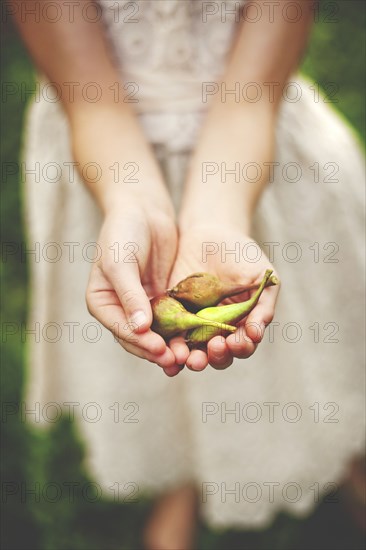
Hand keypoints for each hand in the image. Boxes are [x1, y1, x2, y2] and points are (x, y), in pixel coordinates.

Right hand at [86, 196, 182, 373]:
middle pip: (139, 338)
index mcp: (102, 303)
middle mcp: (121, 309)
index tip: (160, 350)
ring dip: (172, 347)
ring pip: (158, 334)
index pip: (121, 330)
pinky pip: (173, 320)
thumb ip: (129, 295)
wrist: (143, 209)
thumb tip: (140, 328)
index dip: (141, 342)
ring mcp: (143, 306)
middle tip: (179, 362)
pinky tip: (198, 341)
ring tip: (190, 359)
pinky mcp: (163, 299)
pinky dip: (183, 332)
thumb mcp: (121, 262)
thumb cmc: (123, 231)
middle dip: (158, 351)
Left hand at [167, 223, 279, 372]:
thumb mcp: (258, 273)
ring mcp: (194, 325)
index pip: (243, 345)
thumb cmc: (240, 253)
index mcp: (242, 324)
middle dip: (217, 357)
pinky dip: (169, 346)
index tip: (235, 341)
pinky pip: (169, 336)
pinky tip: (168, 348)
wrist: (208, 232)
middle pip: (219, 356)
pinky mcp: (173, 316)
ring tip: (189, 358)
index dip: (240, 347)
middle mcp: (218, 330)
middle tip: (214, 348)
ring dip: (193, 359)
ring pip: (193, 352)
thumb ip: (262, 302)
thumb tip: (256, 333)